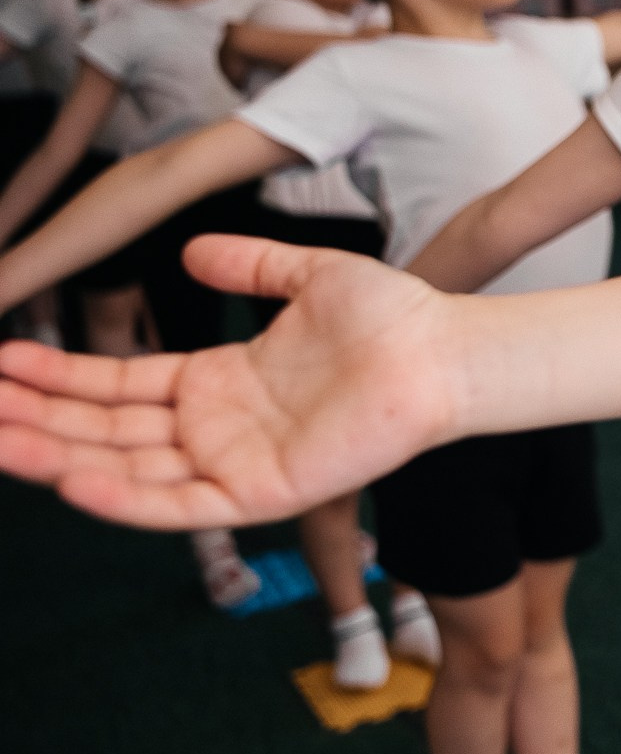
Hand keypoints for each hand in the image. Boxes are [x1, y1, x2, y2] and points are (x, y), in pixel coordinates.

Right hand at [0, 237, 460, 529]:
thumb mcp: (307, 278)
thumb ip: (250, 266)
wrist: (445, 350)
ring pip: (126, 469)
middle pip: (105, 430)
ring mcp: (235, 463)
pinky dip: (124, 497)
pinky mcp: (261, 492)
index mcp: (218, 382)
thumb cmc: (393, 318)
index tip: (1, 363)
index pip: (117, 386)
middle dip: (37, 419)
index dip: (58, 377)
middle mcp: (216, 428)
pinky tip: (71, 478)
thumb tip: (194, 249)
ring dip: (57, 456)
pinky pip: (180, 504)